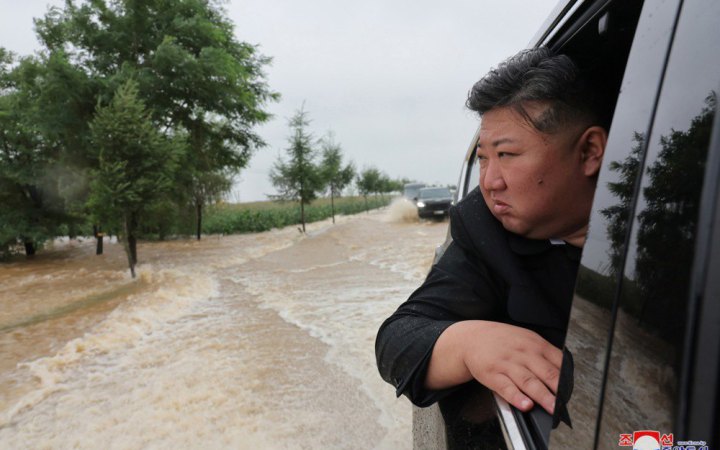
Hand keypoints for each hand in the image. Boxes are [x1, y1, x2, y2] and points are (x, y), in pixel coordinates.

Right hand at [426, 320, 561, 413]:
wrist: (471, 337)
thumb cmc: (502, 341)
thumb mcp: (526, 339)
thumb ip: (545, 354)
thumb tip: (565, 372)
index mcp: (535, 345)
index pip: (557, 362)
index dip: (567, 379)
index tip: (573, 393)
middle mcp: (523, 354)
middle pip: (546, 373)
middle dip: (559, 390)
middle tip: (568, 404)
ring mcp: (507, 364)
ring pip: (528, 381)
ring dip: (542, 396)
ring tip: (552, 408)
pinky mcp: (492, 374)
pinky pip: (506, 387)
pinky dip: (516, 397)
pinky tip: (524, 404)